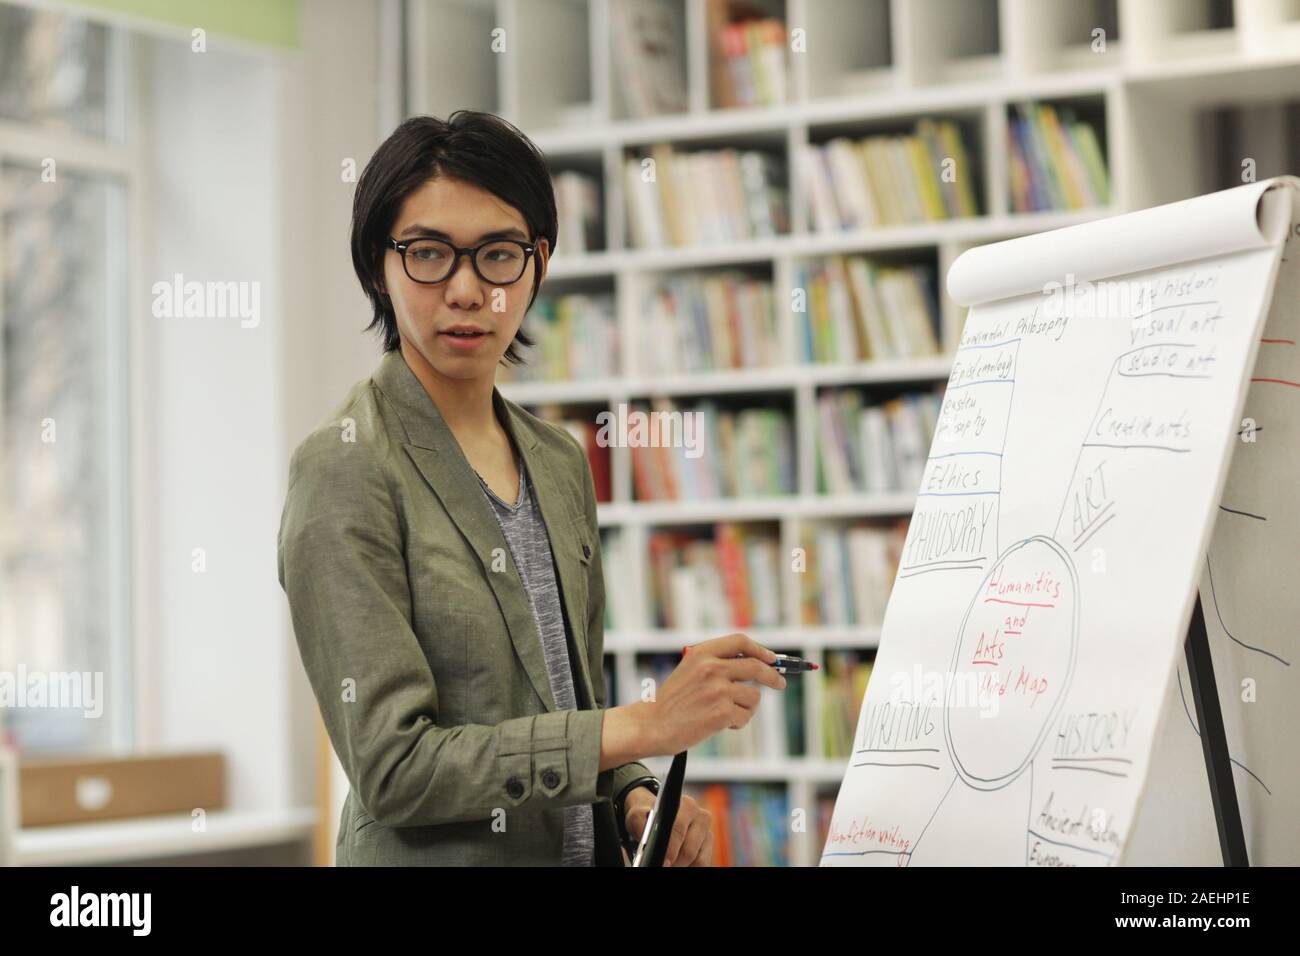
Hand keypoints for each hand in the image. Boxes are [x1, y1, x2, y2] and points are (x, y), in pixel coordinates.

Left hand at [623, 788, 712, 865]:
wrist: (654, 818)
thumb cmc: (647, 817)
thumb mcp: (638, 816)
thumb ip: (641, 824)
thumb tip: (648, 839)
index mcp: (686, 805)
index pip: (679, 830)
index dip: (670, 849)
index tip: (663, 861)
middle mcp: (701, 817)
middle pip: (689, 850)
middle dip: (674, 862)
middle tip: (662, 865)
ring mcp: (707, 833)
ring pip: (697, 860)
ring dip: (681, 865)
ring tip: (668, 863)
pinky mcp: (709, 847)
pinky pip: (702, 864)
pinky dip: (689, 867)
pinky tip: (679, 863)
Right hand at [645, 633, 785, 753]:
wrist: (651, 725)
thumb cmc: (672, 702)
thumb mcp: (690, 671)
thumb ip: (717, 663)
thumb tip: (757, 664)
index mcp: (702, 653)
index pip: (740, 641)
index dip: (760, 649)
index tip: (771, 658)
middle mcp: (711, 667)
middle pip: (756, 666)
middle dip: (773, 676)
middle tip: (780, 683)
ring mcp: (718, 690)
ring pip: (753, 696)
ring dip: (746, 707)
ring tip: (726, 714)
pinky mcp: (722, 712)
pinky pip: (746, 715)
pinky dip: (738, 722)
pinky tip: (719, 725)